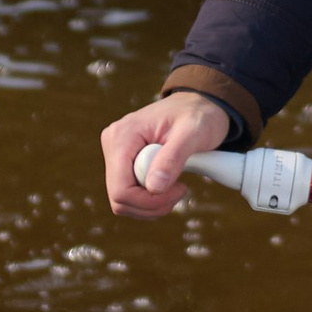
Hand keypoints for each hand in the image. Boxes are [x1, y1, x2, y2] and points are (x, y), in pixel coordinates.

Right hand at [102, 90, 232, 219]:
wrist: (199, 106)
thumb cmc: (198, 115)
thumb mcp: (193, 132)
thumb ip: (173, 158)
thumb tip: (154, 186)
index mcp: (122, 136)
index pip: (121, 189)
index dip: (150, 200)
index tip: (180, 189)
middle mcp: (112, 145)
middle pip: (120, 199)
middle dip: (153, 204)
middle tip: (181, 190)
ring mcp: (116, 156)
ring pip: (124, 203)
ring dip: (153, 205)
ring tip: (177, 187)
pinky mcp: (124, 165)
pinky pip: (130, 197)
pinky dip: (151, 201)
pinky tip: (168, 186)